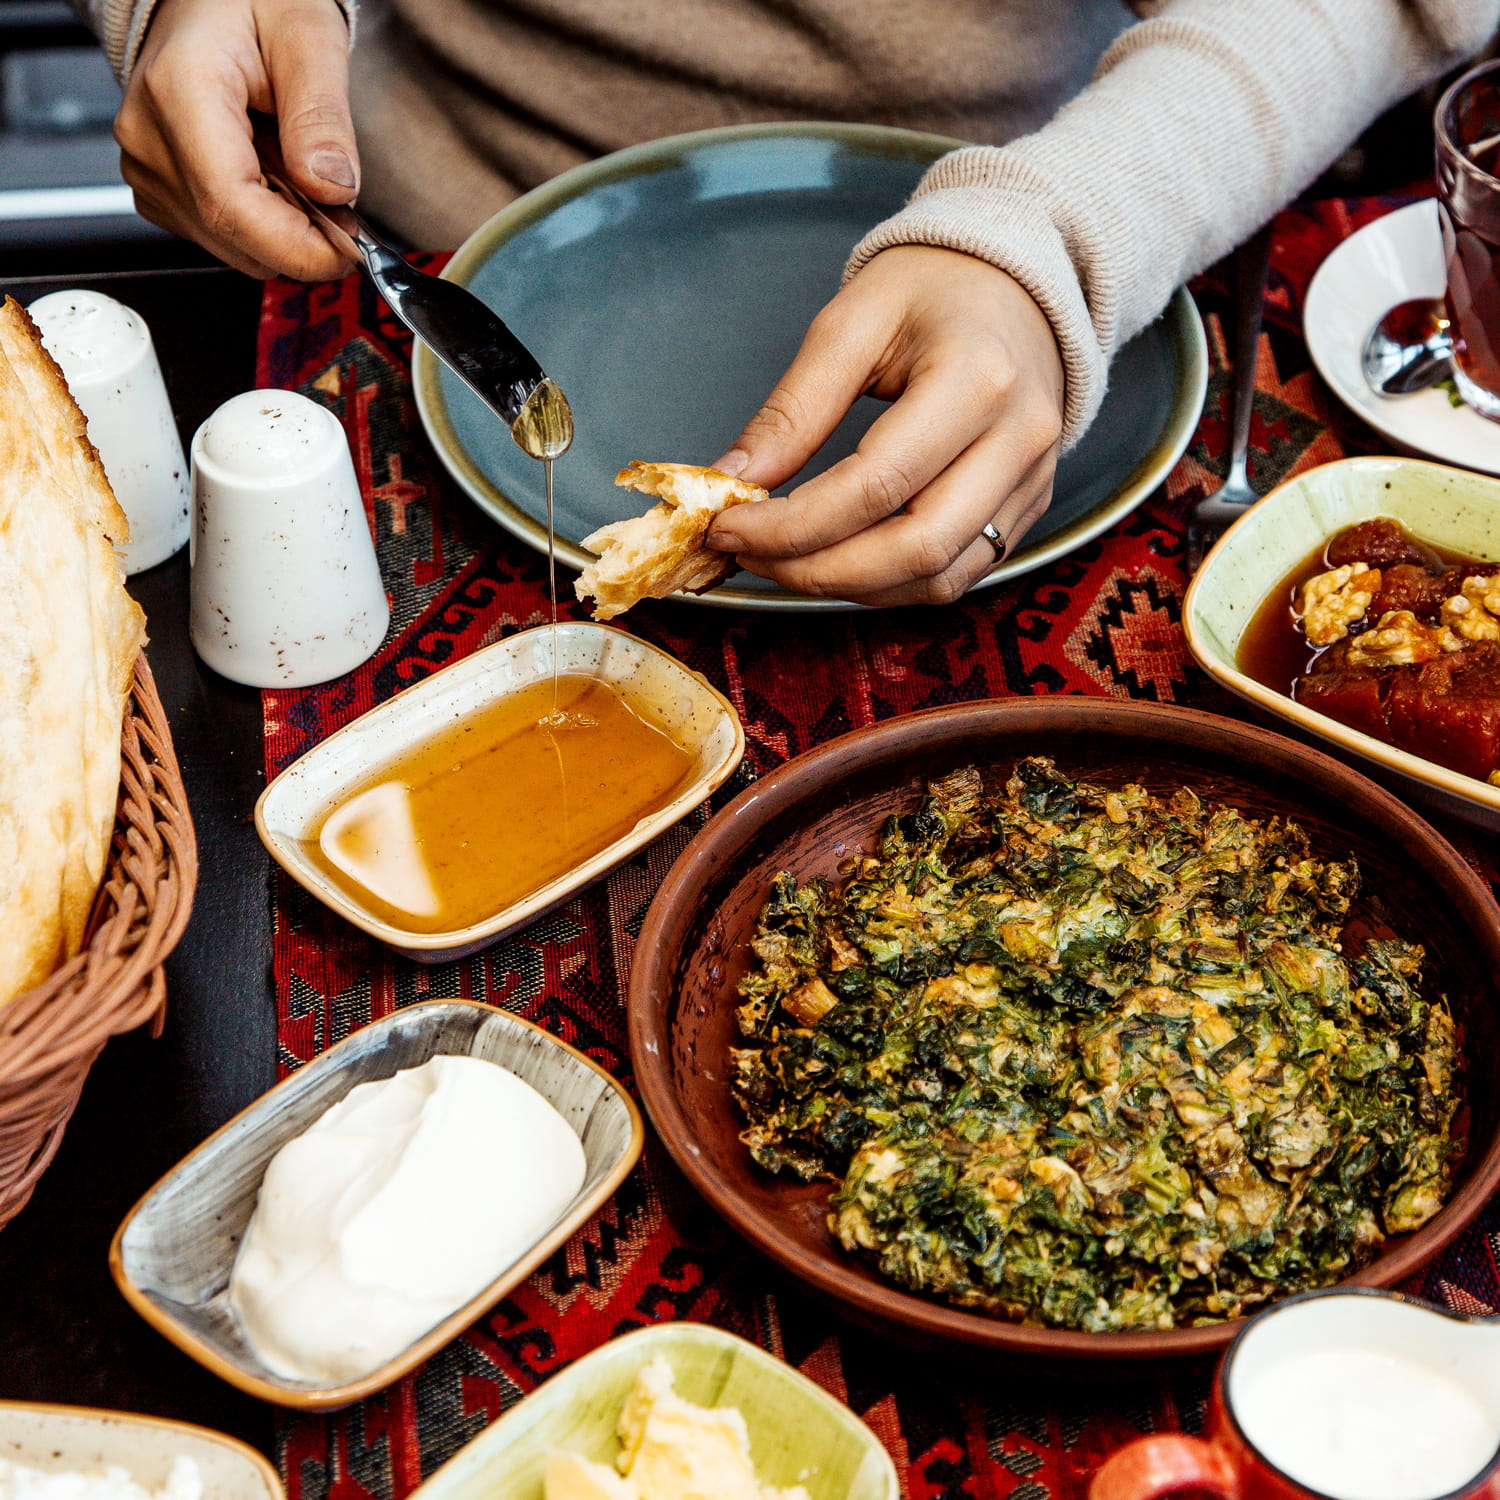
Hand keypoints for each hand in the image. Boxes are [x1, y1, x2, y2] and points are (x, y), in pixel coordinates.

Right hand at [114, 0, 357, 279]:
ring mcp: (147, 170)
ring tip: (293, 167)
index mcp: (179, 92)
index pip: (233, 207)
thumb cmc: (252, 3)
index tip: (351, 251)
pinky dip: (262, 224)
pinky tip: (268, 174)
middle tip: (338, 200)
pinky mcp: (159, 192)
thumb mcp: (308, 38)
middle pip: (236, 237)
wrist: (208, 0)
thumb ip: (322, 116)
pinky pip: (223, 238)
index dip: (299, 247)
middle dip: (303, 239)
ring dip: (284, 230)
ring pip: (234, 247)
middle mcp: (150, 139)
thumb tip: (334, 189)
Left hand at [708, 246, 1065, 606]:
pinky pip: (958, 574)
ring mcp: (1030, 480)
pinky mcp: (1029, 505)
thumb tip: (737, 478)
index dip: (793, 525)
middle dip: (818, 571)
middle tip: (754, 556)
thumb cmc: (934, 288)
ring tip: (788, 560)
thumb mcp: (851, 323)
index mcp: (976, 379)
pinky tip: (841, 560)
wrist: (1016, 283)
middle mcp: (1018, 440)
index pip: (875, 486)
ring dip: (852, 587)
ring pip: (939, 578)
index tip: (731, 528)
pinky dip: (891, 583)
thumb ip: (794, 409)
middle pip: (915, 549)